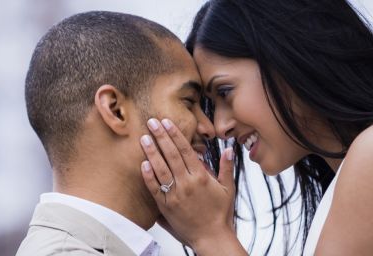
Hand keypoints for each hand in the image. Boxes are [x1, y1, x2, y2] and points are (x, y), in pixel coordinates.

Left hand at [140, 118, 245, 254]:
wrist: (212, 237)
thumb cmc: (220, 214)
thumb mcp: (228, 188)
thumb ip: (226, 167)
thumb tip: (229, 148)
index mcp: (201, 176)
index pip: (185, 150)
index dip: (175, 134)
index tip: (167, 122)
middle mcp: (187, 183)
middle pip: (171, 155)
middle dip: (161, 137)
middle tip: (152, 122)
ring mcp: (175, 195)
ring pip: (160, 169)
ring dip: (151, 152)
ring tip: (144, 138)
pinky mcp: (166, 206)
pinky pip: (155, 189)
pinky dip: (148, 176)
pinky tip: (143, 164)